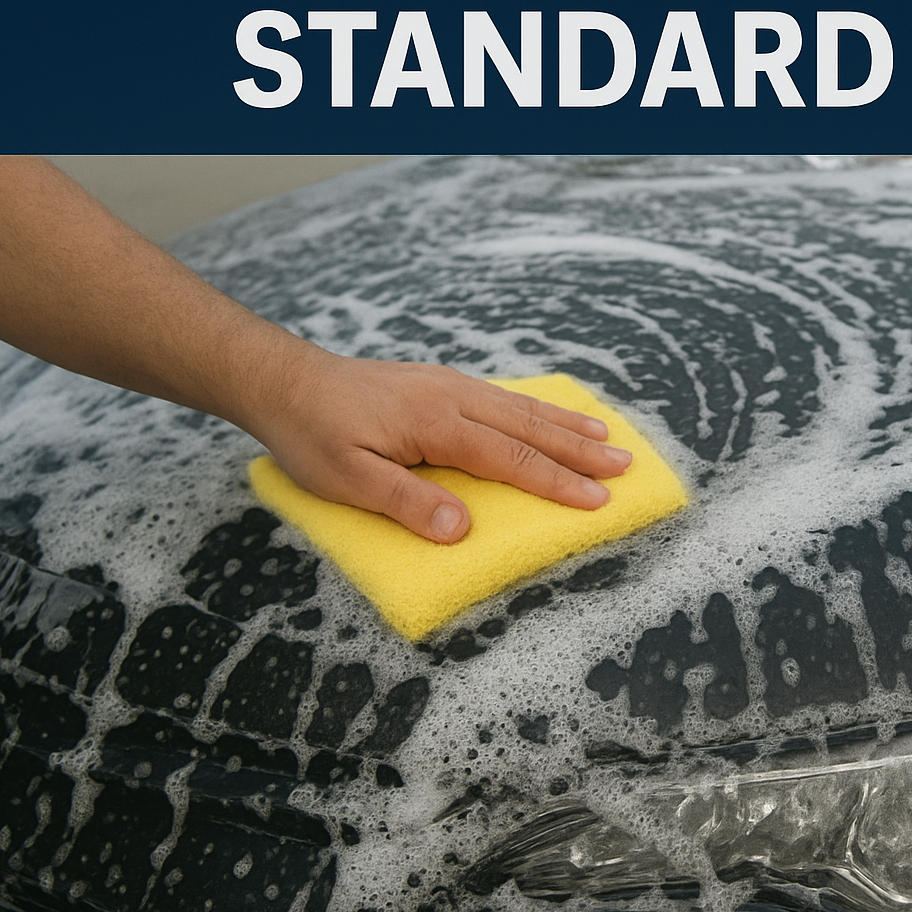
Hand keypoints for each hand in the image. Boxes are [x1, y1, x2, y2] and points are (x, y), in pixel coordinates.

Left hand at [245, 352, 633, 543]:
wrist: (284, 380)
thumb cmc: (311, 434)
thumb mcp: (347, 479)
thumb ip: (407, 503)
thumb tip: (462, 531)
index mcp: (437, 425)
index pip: (511, 459)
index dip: (557, 482)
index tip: (598, 500)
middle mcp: (453, 398)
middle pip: (530, 428)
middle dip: (581, 449)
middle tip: (627, 465)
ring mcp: (449, 386)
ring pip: (522, 407)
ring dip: (567, 424)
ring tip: (608, 436)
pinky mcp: (440, 384)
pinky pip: (504, 396)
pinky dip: (538, 407)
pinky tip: (551, 414)